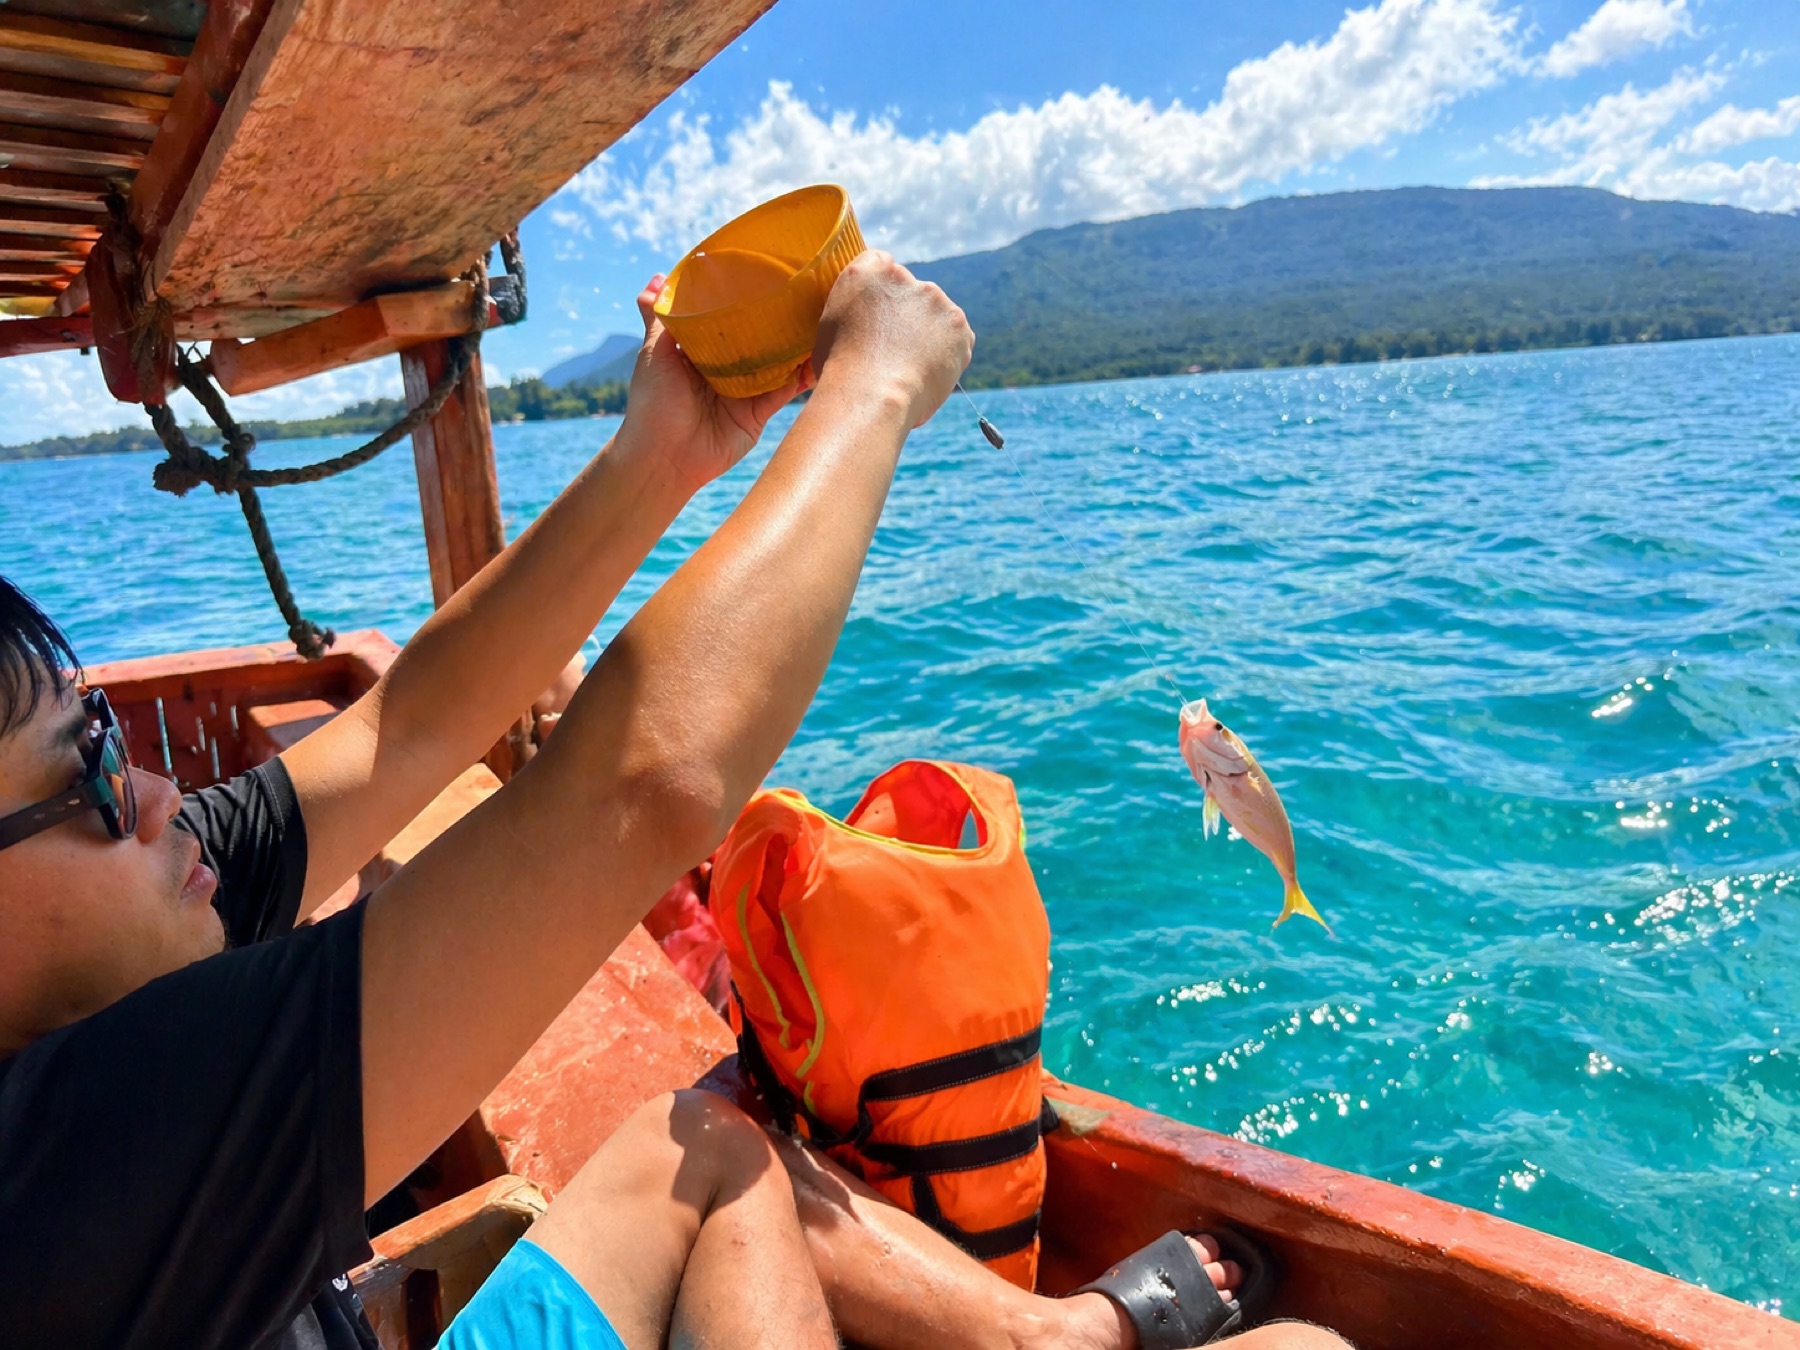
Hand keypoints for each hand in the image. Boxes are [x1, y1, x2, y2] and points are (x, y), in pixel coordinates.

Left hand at [615, 276, 810, 491]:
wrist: (663, 458)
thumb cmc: (652, 403)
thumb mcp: (654, 353)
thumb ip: (659, 317)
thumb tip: (656, 279)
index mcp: (700, 349)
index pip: (726, 316)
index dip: (744, 297)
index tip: (766, 271)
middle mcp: (724, 367)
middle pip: (757, 337)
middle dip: (778, 318)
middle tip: (804, 289)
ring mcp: (744, 390)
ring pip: (777, 361)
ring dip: (798, 343)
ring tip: (822, 316)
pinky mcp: (759, 412)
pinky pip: (785, 390)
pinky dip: (804, 375)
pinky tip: (822, 355)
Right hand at [812, 251, 973, 427]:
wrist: (871, 395)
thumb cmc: (840, 370)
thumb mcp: (831, 324)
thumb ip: (854, 306)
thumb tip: (867, 317)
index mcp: (868, 270)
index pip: (880, 264)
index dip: (881, 294)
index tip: (878, 319)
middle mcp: (904, 276)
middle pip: (911, 292)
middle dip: (907, 316)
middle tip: (893, 352)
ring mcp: (934, 298)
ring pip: (936, 314)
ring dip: (929, 334)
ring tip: (909, 368)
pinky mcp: (958, 324)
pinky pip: (956, 337)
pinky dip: (948, 353)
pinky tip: (927, 372)